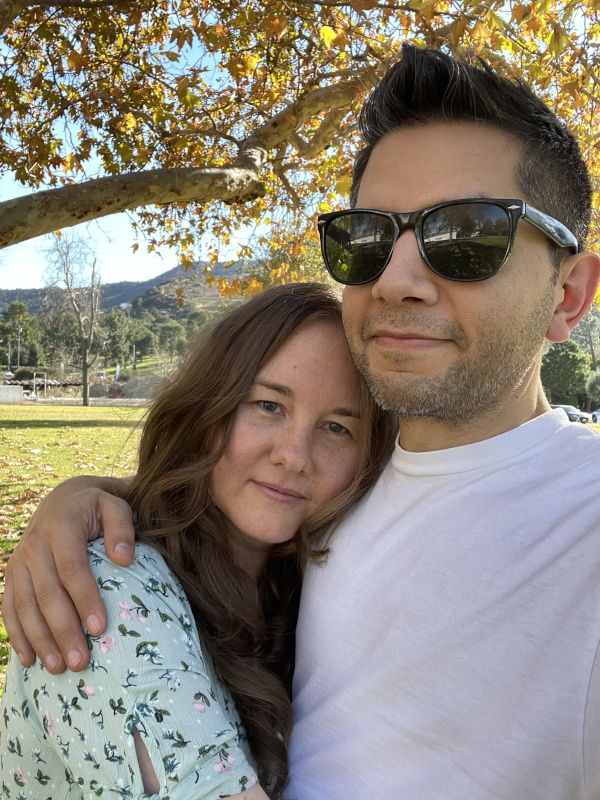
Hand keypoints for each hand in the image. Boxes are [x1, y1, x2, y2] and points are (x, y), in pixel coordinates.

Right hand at [2, 475, 134, 672]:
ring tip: (59, 668)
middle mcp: (34, 545)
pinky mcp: (11, 575)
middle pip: (47, 594)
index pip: (72, 568)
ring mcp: (19, 562)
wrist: (64, 498)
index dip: (85, 599)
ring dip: (40, 640)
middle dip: (63, 630)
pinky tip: (29, 660)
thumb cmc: (98, 507)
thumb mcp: (115, 506)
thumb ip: (122, 527)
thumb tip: (124, 557)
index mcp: (61, 527)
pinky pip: (9, 608)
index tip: (100, 628)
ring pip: (25, 606)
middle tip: (80, 662)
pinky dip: (18, 635)